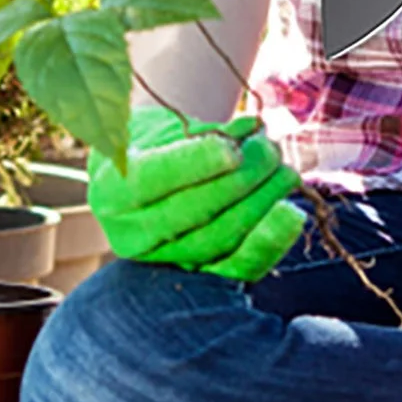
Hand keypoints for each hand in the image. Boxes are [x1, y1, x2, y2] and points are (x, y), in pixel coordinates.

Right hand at [89, 109, 304, 281]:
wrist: (144, 175)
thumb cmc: (153, 141)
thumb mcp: (160, 127)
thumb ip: (200, 133)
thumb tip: (249, 134)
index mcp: (110, 189)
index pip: (153, 178)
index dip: (197, 163)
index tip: (235, 148)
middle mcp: (130, 233)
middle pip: (193, 211)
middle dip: (242, 178)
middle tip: (271, 149)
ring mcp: (164, 259)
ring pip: (220, 239)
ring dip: (262, 204)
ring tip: (285, 172)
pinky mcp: (197, 274)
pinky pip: (238, 266)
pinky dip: (270, 240)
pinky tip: (292, 213)